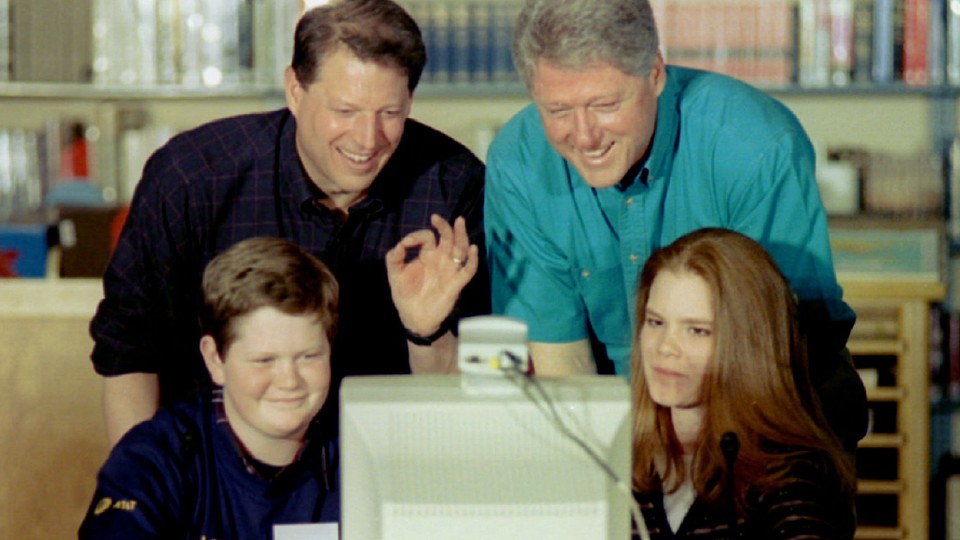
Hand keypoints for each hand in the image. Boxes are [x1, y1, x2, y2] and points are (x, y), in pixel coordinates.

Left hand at [386, 214, 478, 337]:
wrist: (414, 318)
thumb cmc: (406, 295)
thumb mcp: (395, 274)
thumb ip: (394, 257)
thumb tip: (401, 244)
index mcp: (427, 254)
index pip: (428, 237)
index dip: (418, 236)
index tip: (407, 244)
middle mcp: (441, 259)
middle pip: (448, 237)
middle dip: (444, 226)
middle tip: (436, 218)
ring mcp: (450, 270)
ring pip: (461, 248)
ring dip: (461, 235)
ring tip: (459, 222)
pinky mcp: (456, 283)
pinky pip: (468, 270)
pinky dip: (473, 260)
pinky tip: (473, 249)